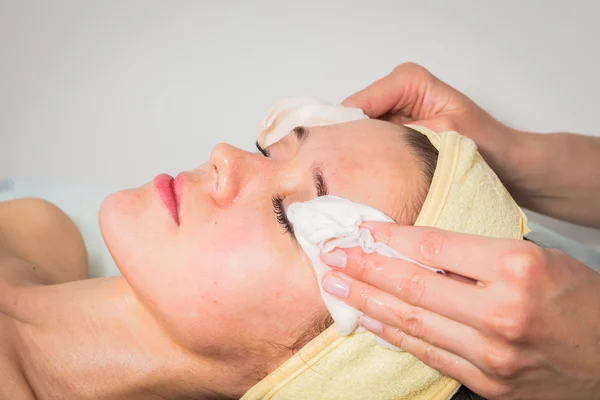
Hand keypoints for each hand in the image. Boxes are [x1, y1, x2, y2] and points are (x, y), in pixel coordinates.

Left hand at [320, 222, 599, 398]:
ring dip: (367, 302)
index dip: (390, 236)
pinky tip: (369, 321)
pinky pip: (429, 355)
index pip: (434, 245)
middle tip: (332, 254)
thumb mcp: (537, 258)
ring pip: (412, 322)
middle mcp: (501, 311)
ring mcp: (493, 354)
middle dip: (365, 267)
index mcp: (516, 267)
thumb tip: (417, 249)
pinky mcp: (489, 384)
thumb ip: (477, 256)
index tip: (362, 229)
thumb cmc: (580, 301)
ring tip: (337, 285)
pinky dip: (394, 336)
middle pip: (413, 285)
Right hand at [343, 63, 526, 198]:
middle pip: (354, 117)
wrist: (507, 163)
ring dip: (359, 153)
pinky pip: (370, 145)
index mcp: (408, 81)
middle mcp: (397, 92)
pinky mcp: (395, 133)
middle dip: (350, 142)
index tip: (336, 157)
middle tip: (344, 172)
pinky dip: (368, 160)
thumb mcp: (442, 134)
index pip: (359, 103)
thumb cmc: (486, 143)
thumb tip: (362, 142)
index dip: (345, 130)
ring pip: (359, 133)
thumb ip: (400, 133)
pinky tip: (371, 176)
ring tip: (358, 176)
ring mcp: (394, 114)